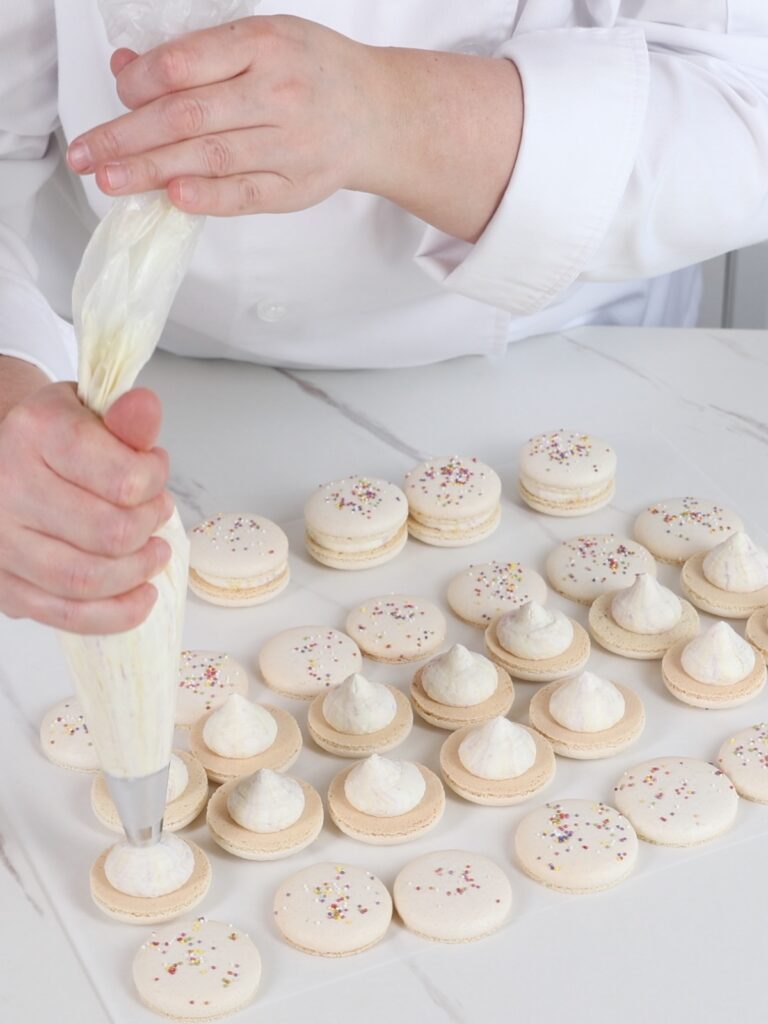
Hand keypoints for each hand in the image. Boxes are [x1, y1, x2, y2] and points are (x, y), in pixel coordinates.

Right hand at [0, 384, 172, 633]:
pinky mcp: (4, 585)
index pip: (122, 477)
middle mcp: (7, 487)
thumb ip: (126, 419)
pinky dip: (116, 613)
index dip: (156, 480)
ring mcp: (0, 542)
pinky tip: (141, 594)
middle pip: (111, 533)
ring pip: (89, 579)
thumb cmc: (55, 439)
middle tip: (156, 513)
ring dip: (138, 570)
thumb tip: (145, 409)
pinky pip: (68, 615)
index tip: (156, 471)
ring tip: (153, 552)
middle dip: (150, 526)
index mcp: (34, 434)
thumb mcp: (91, 411)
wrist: (5, 457)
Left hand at [66, 16, 375, 216]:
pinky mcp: (298, 185)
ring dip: (152, 171)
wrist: (379, 113)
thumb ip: (198, 56)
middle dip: (127, 136)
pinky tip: (172, 197)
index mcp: (264, 45)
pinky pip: (246, 194)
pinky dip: (208, 197)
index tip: (118, 95)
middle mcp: (278, 93)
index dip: (140, 83)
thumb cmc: (313, 72)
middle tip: (86, 154)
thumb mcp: (261, 41)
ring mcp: (290, 144)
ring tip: (110, 179)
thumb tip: (128, 70)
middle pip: (187, 116)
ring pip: (209, 157)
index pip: (185, 64)